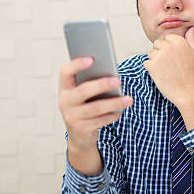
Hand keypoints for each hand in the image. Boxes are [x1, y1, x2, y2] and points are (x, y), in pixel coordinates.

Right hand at [58, 57, 132, 174]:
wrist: (79, 135)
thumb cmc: (85, 106)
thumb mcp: (84, 95)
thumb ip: (92, 83)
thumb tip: (112, 75)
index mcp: (65, 88)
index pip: (66, 72)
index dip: (77, 65)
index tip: (92, 59)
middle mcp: (65, 102)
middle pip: (83, 90)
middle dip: (102, 85)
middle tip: (118, 81)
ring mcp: (72, 116)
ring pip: (95, 108)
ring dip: (114, 103)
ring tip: (129, 99)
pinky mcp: (81, 129)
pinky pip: (100, 121)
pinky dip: (112, 115)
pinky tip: (121, 111)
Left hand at [143, 27, 193, 106]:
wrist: (188, 92)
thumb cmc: (193, 74)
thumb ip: (191, 40)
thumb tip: (191, 28)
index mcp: (178, 41)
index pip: (166, 38)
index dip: (169, 48)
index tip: (175, 58)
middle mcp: (168, 46)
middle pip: (156, 44)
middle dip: (161, 53)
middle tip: (170, 66)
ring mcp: (159, 55)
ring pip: (151, 54)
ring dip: (155, 61)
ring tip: (167, 71)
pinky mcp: (152, 65)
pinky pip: (146, 63)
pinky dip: (151, 70)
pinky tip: (162, 75)